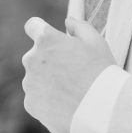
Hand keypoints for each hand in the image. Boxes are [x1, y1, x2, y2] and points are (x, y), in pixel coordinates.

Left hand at [22, 16, 114, 132]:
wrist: (102, 110)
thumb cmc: (102, 72)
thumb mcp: (96, 42)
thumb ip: (79, 26)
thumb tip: (68, 22)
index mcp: (46, 39)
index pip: (33, 26)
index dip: (40, 30)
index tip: (48, 38)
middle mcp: (32, 58)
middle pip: (36, 55)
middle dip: (49, 61)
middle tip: (72, 72)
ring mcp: (29, 82)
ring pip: (36, 78)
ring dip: (47, 81)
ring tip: (72, 91)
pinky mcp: (30, 103)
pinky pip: (36, 98)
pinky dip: (47, 100)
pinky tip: (66, 104)